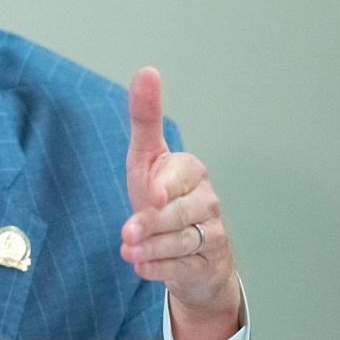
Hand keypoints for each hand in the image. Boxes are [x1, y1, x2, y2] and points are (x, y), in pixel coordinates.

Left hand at [121, 67, 240, 339]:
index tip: (151, 194)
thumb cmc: (160, 195)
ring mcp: (213, 232)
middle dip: (150, 225)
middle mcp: (208, 199)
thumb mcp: (146, 156)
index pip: (177, 176)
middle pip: (177, 213)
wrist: (185, 247)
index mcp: (192, 169)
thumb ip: (145, 117)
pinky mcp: (211, 262)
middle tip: (126, 234)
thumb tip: (147, 70)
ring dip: (151, 250)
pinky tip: (142, 266)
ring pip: (180, 242)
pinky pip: (183, 267)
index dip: (162, 187)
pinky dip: (159, 269)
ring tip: (129, 251)